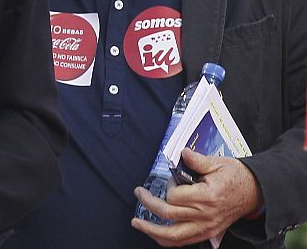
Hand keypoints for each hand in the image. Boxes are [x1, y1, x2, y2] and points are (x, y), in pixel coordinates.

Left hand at [131, 148, 262, 246]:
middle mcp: (205, 215)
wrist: (255, 193)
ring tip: (137, 222)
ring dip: (152, 231)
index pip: (175, 197)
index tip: (171, 178)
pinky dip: (167, 240)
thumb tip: (182, 153)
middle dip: (149, 203)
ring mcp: (206, 227)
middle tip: (138, 193)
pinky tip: (155, 234)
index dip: (168, 186)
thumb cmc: (236, 176)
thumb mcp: (217, 163)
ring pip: (174, 236)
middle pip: (169, 215)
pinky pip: (184, 241)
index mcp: (207, 196)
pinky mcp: (208, 233)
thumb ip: (197, 160)